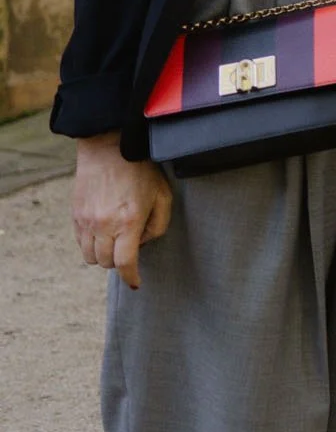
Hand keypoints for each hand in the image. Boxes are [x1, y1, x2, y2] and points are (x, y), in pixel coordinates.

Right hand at [71, 134, 172, 289]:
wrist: (108, 148)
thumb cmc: (141, 170)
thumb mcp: (163, 195)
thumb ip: (158, 225)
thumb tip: (142, 244)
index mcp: (129, 222)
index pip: (125, 263)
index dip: (131, 277)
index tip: (136, 283)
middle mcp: (103, 225)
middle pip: (106, 262)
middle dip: (119, 262)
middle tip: (130, 247)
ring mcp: (86, 221)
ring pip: (89, 256)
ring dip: (103, 255)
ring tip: (115, 239)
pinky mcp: (75, 215)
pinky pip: (80, 242)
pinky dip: (91, 244)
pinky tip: (103, 231)